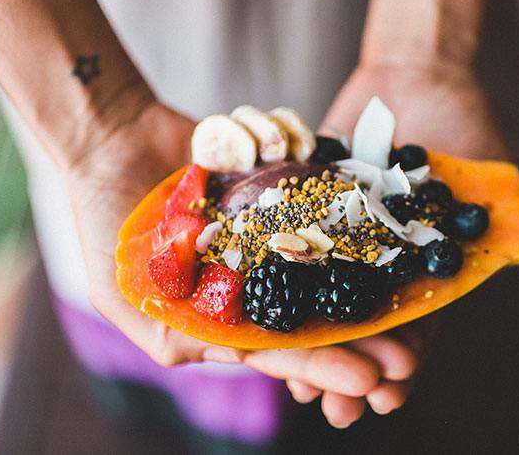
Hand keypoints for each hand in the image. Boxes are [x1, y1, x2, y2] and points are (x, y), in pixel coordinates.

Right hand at [66, 99, 430, 427]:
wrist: (112, 136)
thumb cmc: (102, 216)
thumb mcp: (119, 290)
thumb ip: (167, 332)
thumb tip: (232, 358)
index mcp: (222, 309)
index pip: (279, 346)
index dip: (321, 364)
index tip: (366, 381)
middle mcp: (255, 274)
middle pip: (317, 311)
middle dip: (361, 337)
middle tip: (407, 359)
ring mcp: (272, 230)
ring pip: (330, 259)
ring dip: (370, 282)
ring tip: (416, 300)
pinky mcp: (282, 187)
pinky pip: (321, 202)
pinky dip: (353, 217)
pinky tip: (393, 235)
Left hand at [307, 61, 507, 425]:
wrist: (415, 78)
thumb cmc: (462, 124)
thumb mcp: (490, 175)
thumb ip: (497, 219)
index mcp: (426, 271)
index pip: (418, 326)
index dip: (403, 362)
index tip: (389, 393)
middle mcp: (382, 265)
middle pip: (364, 328)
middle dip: (351, 371)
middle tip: (338, 410)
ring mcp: (343, 243)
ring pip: (322, 304)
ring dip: (311, 345)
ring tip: (297, 386)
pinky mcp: (307, 215)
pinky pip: (287, 257)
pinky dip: (276, 289)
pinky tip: (261, 323)